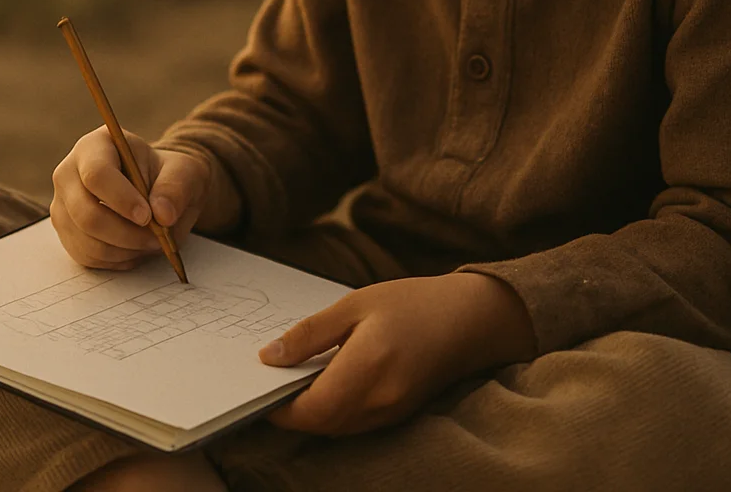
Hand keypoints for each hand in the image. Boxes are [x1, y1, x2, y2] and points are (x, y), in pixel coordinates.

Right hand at [51, 126, 234, 268]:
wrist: (157, 192)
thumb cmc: (167, 176)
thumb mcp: (184, 172)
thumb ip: (176, 187)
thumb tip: (163, 214)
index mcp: (95, 146)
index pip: (97, 174)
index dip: (122, 199)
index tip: (148, 217)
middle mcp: (69, 174)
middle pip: (85, 213)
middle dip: (126, 233)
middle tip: (157, 238)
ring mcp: (63, 206)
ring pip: (87, 241)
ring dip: (126, 249)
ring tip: (152, 241)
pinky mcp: (67, 233)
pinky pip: (88, 257)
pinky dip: (117, 259)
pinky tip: (136, 247)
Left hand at [259, 272, 537, 435]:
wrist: (468, 320)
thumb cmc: (412, 304)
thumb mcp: (355, 304)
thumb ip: (310, 334)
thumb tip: (268, 357)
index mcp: (367, 367)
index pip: (311, 408)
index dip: (279, 406)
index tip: (261, 386)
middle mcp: (379, 399)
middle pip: (320, 423)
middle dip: (291, 410)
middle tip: (273, 381)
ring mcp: (391, 412)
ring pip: (336, 427)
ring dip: (312, 413)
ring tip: (297, 380)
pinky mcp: (397, 415)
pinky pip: (354, 423)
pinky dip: (333, 411)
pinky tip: (328, 384)